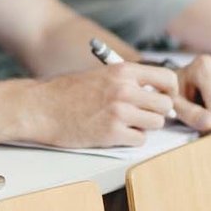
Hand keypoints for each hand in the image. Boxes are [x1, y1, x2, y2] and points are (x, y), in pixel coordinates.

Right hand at [27, 63, 178, 147]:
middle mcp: (125, 89)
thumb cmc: (68, 92)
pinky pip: (140, 140)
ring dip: (144, 126)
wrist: (42, 108)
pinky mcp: (112, 133)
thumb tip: (156, 93)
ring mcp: (119, 112)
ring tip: (125, 123)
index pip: (167, 78)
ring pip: (156, 123)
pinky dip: (131, 139)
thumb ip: (128, 81)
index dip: (169, 91)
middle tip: (142, 114)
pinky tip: (114, 132)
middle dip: (157, 112)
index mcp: (123, 71)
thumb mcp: (101, 76)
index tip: (162, 97)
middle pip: (166, 105)